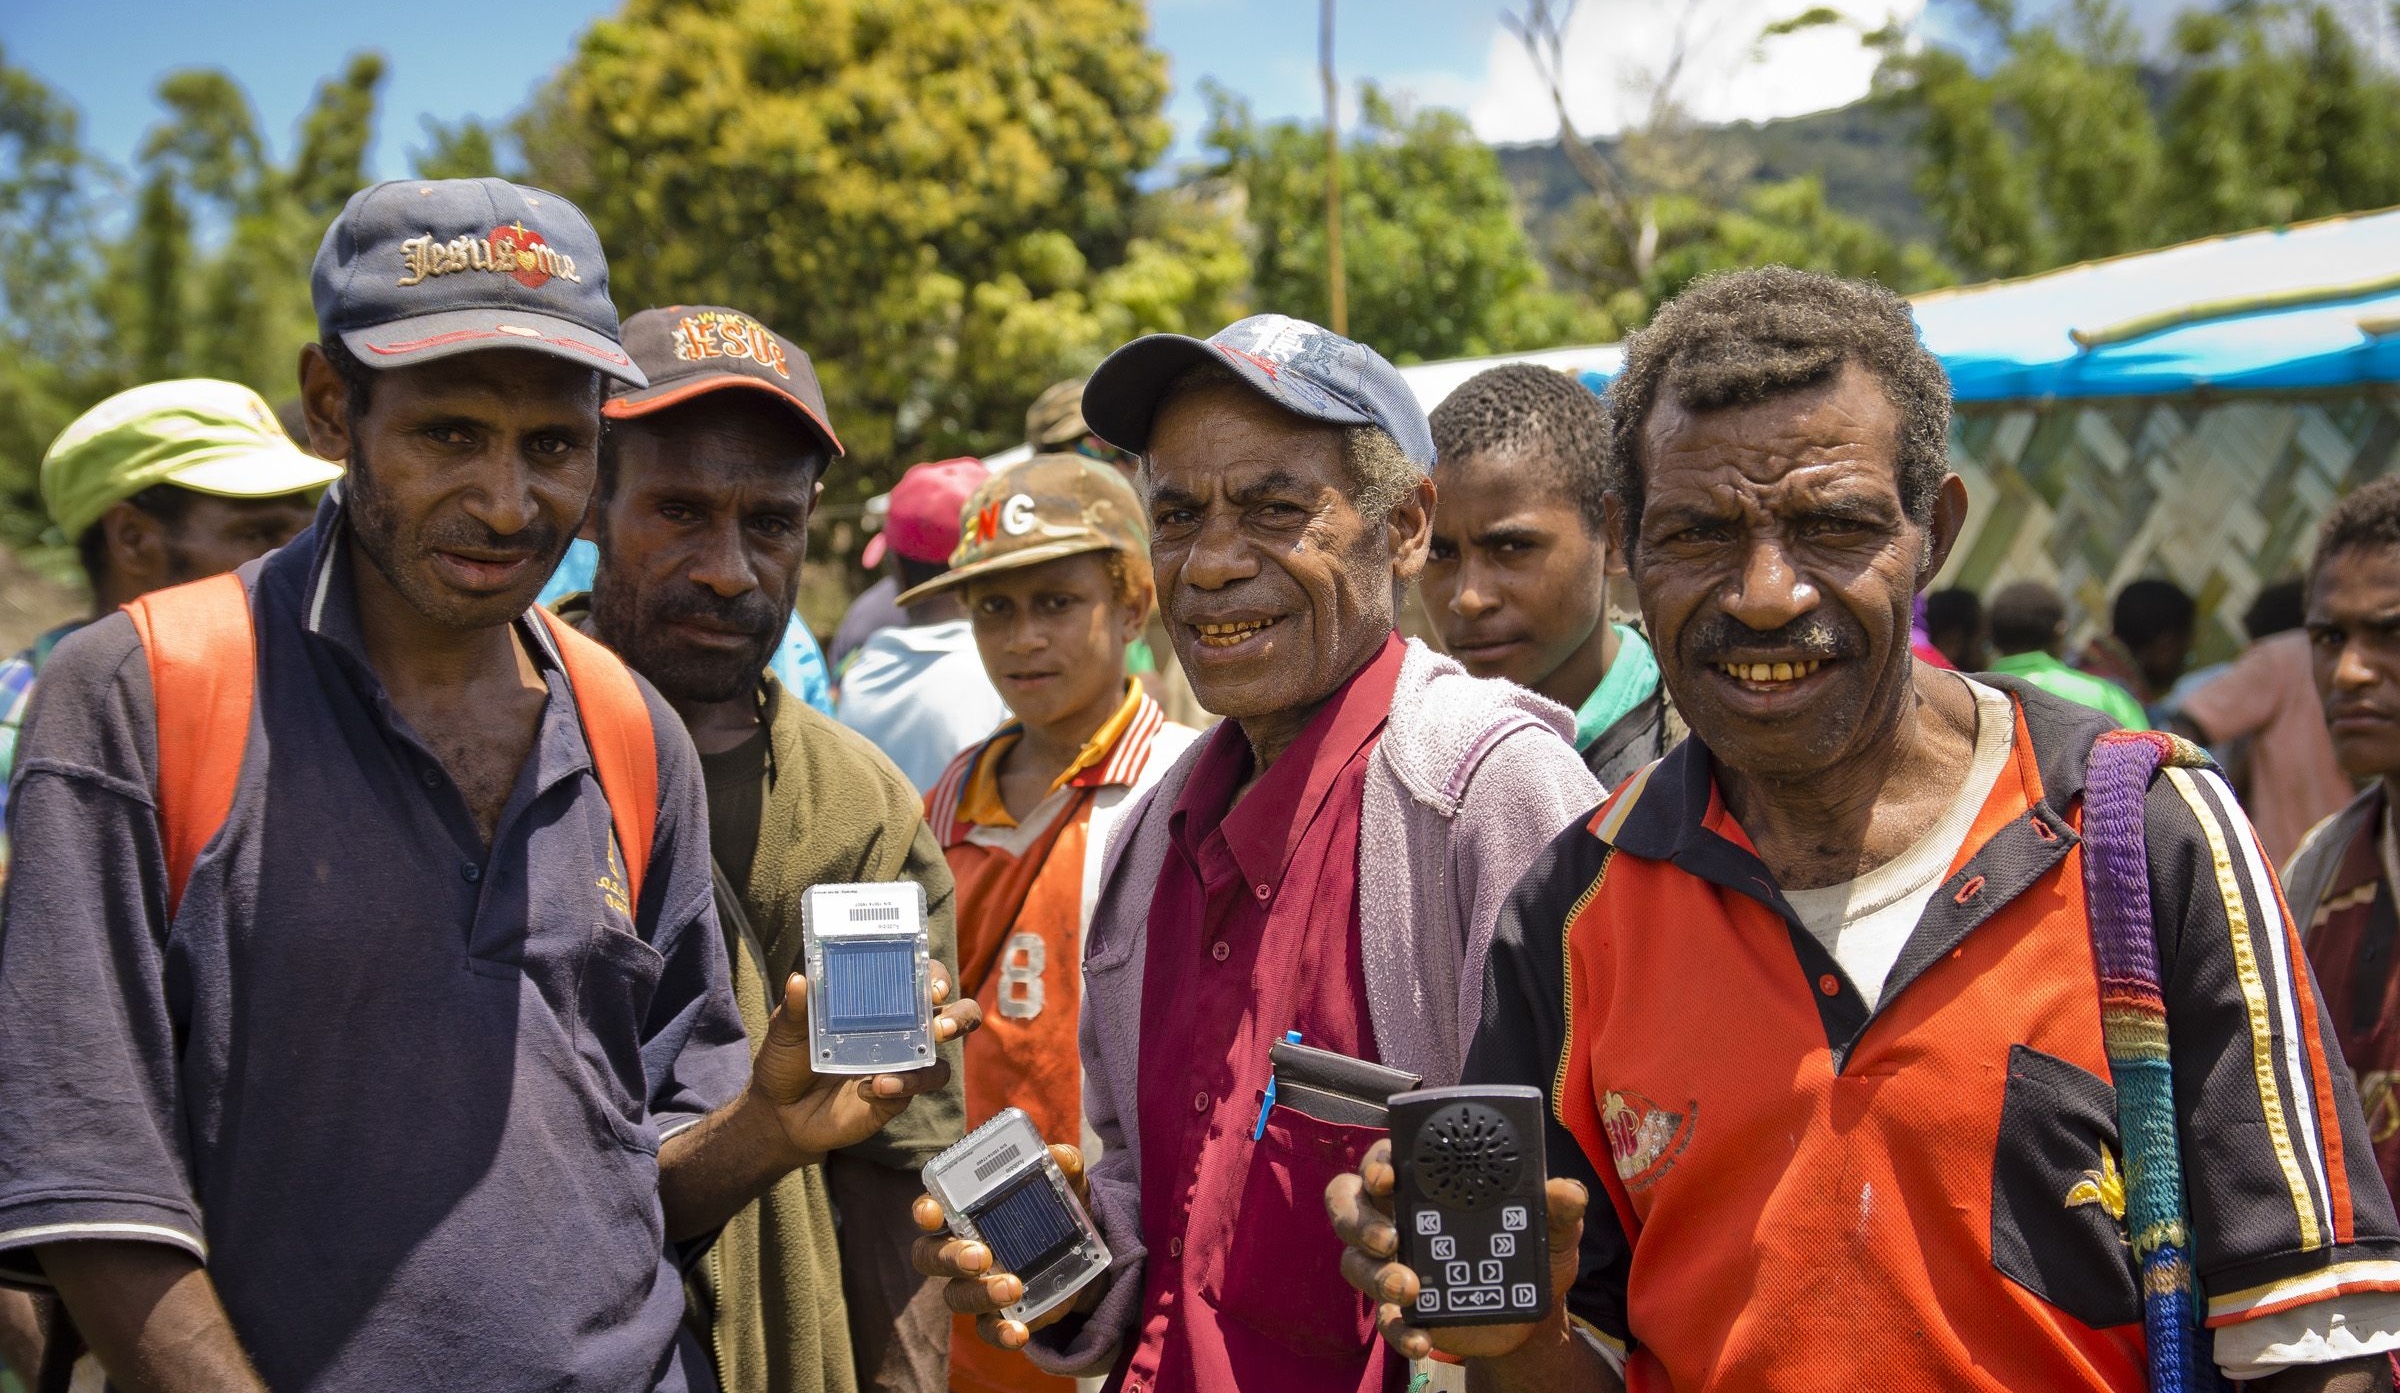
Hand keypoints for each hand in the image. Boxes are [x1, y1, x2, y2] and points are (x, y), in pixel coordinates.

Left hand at [750, 961, 981, 1163]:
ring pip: (943, 1061)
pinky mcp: (896, 1098)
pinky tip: (870, 1087)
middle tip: (944, 1024)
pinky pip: (914, 1091)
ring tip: (911, 1061)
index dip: (935, 976)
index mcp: (880, 1005)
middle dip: (960, 1016)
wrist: (779, 1114)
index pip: (920, 980)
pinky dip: (901, 1086)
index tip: (933, 984)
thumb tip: (800, 981)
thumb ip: (795, 1009)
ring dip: (933, 1062)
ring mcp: (901, 1067)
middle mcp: (900, 1032)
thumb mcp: (786, 1031)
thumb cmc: (786, 1062)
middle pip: (952, 1017)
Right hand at [911, 1143, 1093, 1350]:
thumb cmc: (1055, 1205)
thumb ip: (1063, 1164)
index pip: (930, 1208)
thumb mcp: (1065, 1182)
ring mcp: (975, 1283)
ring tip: (1013, 1287)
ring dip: (979, 1293)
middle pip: (930, 1256)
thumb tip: (1061, 1157)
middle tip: (980, 1255)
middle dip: (949, 1257)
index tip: (933, 1213)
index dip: (925, 1211)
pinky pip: (986, 1328)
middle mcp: (959, 1247)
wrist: (1081, 1250)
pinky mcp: (998, 1312)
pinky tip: (1018, 1332)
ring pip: (956, 1295)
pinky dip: (999, 1332)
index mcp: (964, 1209)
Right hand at [1325, 1138, 1587, 1361]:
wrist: (1532, 1316)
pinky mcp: (1402, 1309)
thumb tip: (1567, 1192)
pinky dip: (1399, 1330)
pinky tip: (1420, 1340)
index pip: (1384, 1160)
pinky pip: (1384, 1318)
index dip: (1376, 1163)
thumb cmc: (1532, 1253)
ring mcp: (1395, 1264)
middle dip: (1358, 1219)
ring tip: (1407, 1289)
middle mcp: (1399, 1218)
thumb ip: (1559, 1209)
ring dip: (1374, 1275)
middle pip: (1347, 1203)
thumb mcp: (1552, 1229)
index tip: (1387, 1177)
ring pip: (1354, 1261)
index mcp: (1427, 1185)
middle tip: (1390, 1238)